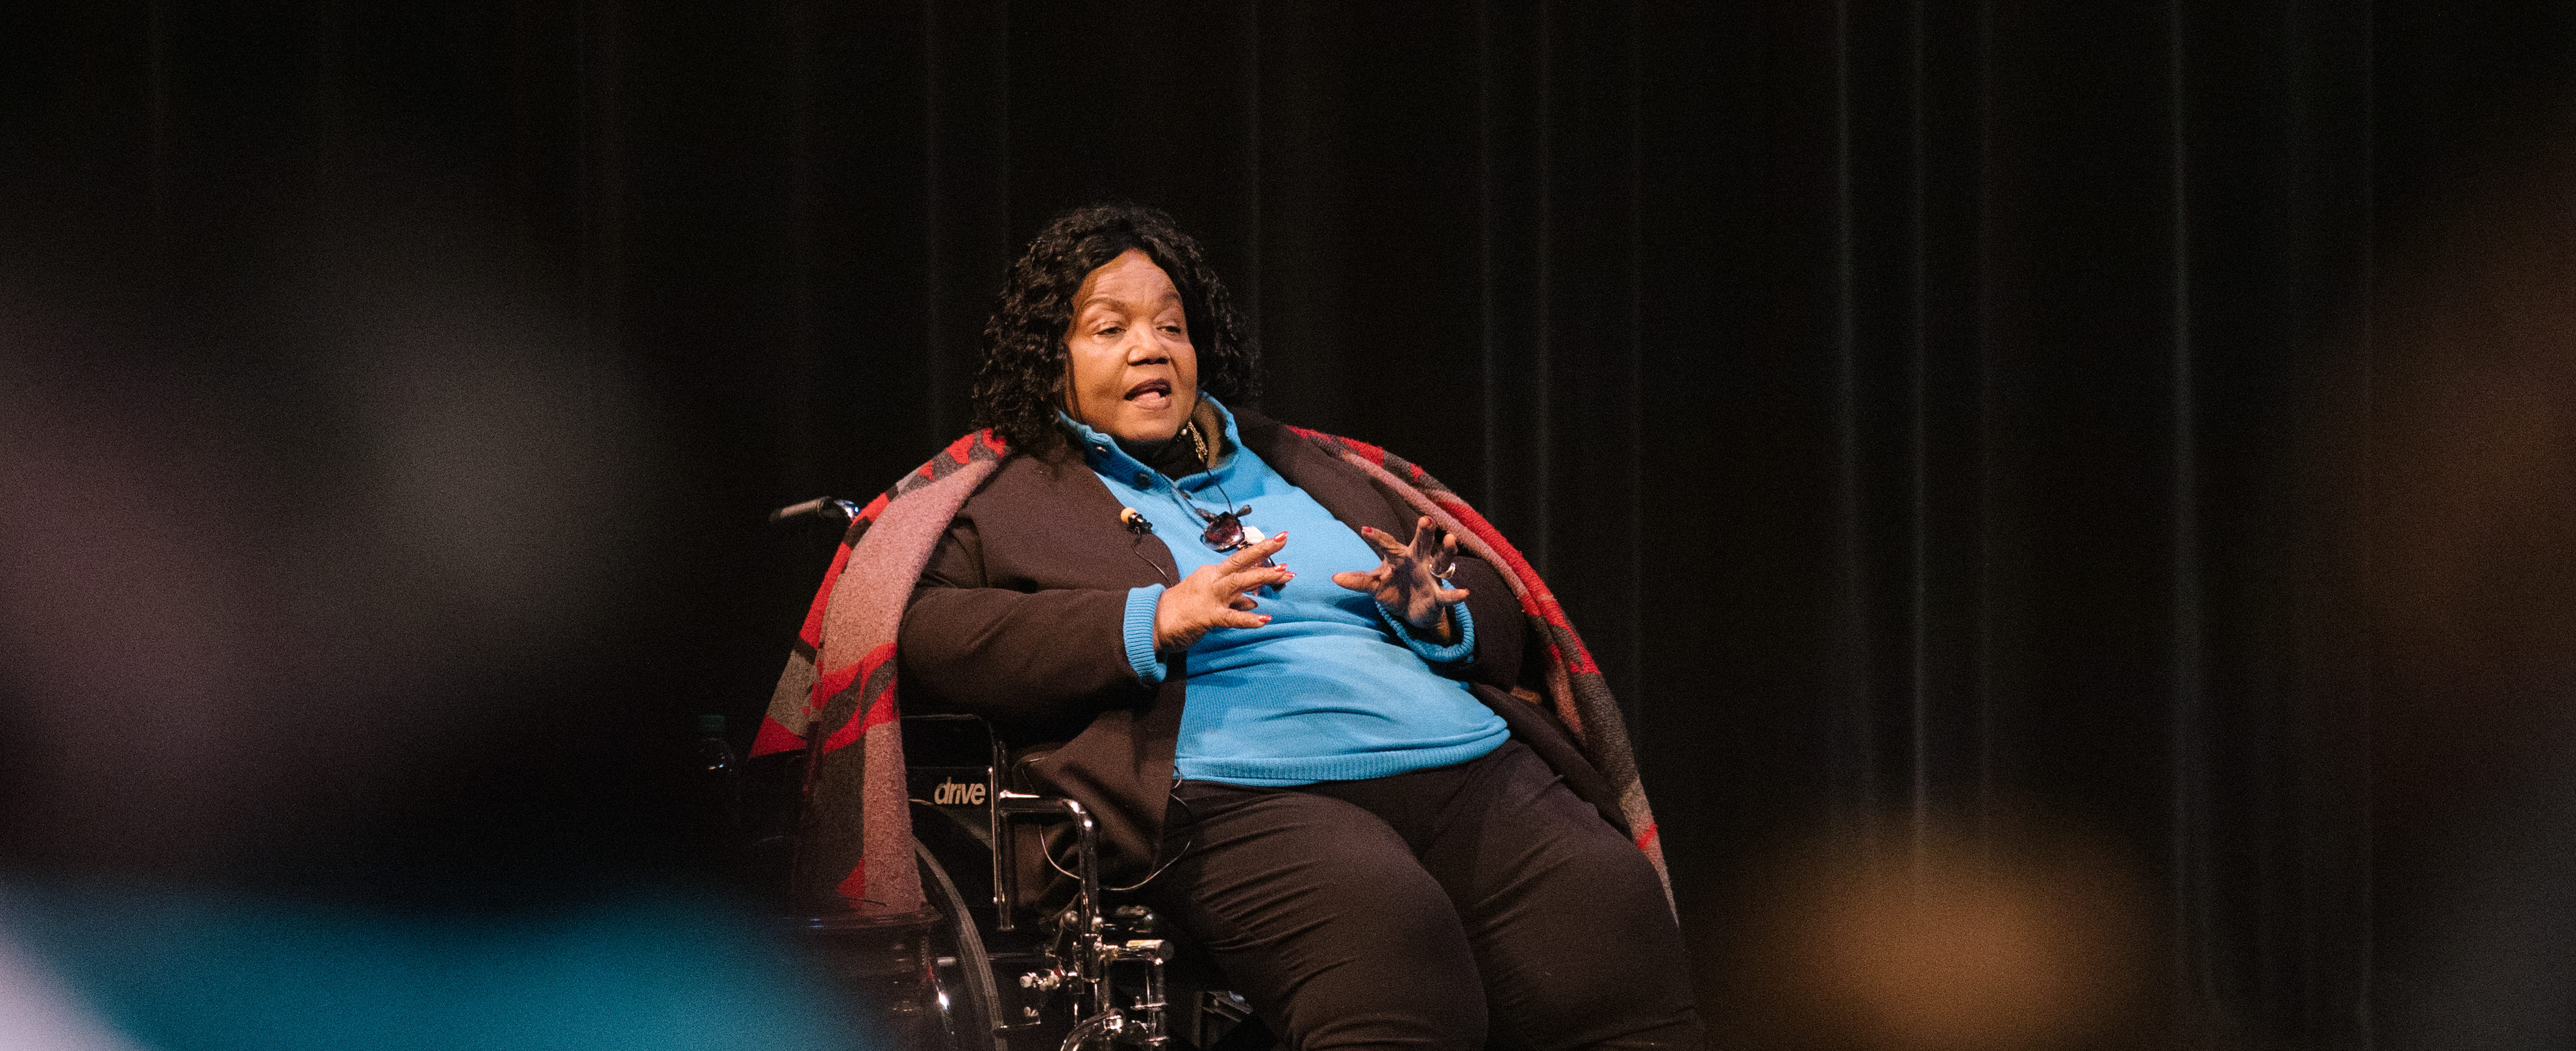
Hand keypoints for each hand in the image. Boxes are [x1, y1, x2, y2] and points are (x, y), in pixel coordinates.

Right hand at [1154, 531, 1292, 652]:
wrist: (1154, 621)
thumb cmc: (1183, 609)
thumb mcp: (1211, 598)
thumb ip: (1235, 598)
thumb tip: (1255, 601)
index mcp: (1212, 573)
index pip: (1240, 560)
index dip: (1261, 552)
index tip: (1280, 541)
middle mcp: (1212, 580)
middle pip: (1240, 561)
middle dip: (1263, 550)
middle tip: (1284, 539)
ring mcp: (1210, 596)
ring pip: (1238, 582)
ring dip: (1261, 576)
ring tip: (1283, 573)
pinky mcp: (1207, 616)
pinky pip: (1230, 618)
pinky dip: (1248, 619)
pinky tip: (1265, 620)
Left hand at [1332, 516, 1468, 641]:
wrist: (1413, 613)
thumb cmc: (1395, 591)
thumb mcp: (1374, 586)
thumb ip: (1358, 580)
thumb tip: (1334, 577)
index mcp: (1399, 556)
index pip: (1387, 544)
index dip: (1376, 538)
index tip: (1364, 530)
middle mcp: (1418, 561)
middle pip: (1421, 543)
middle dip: (1424, 531)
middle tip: (1425, 519)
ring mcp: (1431, 577)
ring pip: (1442, 561)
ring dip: (1447, 551)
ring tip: (1450, 539)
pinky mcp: (1438, 596)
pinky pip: (1448, 594)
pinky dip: (1456, 594)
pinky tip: (1465, 593)